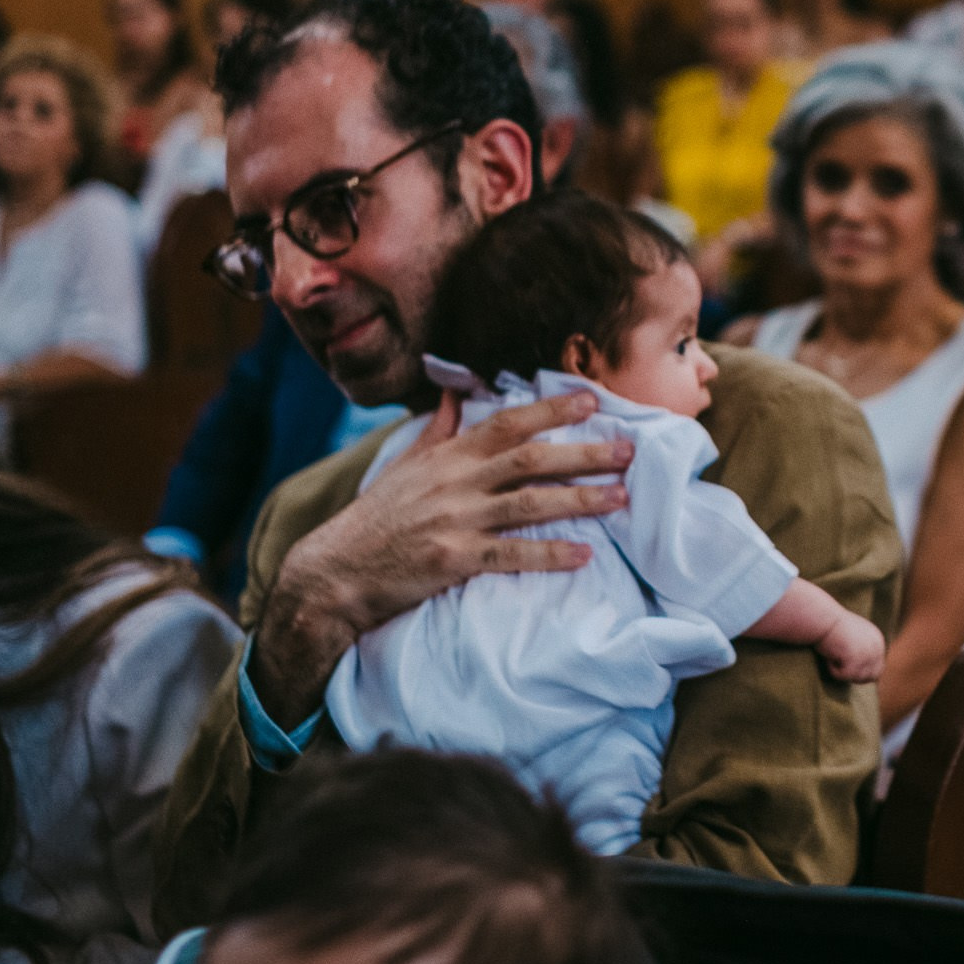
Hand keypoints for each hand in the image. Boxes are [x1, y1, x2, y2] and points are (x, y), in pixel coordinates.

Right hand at [249, 389, 629, 726]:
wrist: (335, 571)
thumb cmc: (375, 518)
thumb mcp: (403, 464)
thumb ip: (436, 430)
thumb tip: (451, 392)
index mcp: (447, 455)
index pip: (506, 422)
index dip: (551, 410)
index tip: (592, 401)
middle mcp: (455, 482)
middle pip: (530, 459)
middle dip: (583, 453)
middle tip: (629, 450)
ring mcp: (455, 521)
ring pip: (529, 504)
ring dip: (579, 499)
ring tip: (620, 498)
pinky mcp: (453, 560)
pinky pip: (511, 555)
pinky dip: (548, 554)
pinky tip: (583, 554)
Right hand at [818, 611, 886, 682]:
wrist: (821, 616)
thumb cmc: (831, 627)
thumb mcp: (852, 637)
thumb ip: (860, 651)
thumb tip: (864, 674)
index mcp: (877, 641)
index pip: (877, 671)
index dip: (861, 674)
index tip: (845, 668)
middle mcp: (876, 647)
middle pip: (870, 677)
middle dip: (852, 675)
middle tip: (837, 663)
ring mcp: (867, 652)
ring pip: (856, 678)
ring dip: (842, 671)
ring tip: (832, 655)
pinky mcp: (856, 657)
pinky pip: (843, 676)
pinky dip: (833, 670)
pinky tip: (828, 655)